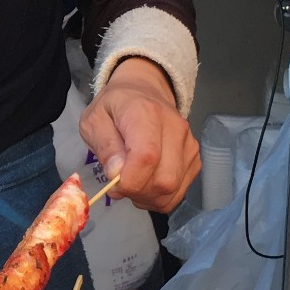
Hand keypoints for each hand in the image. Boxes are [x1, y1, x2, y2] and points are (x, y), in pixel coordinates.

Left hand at [79, 57, 199, 210]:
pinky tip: (146, 184)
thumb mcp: (94, 121)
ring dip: (147, 197)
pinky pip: (179, 192)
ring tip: (132, 183)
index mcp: (146, 113)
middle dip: (137, 193)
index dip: (130, 180)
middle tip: (120, 185)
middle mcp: (175, 128)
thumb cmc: (114, 108)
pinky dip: (159, 197)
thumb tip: (117, 174)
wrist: (143, 92)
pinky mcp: (194, 159)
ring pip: (173, 190)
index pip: (147, 156)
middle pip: (164, 179)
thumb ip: (104, 146)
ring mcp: (189, 144)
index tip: (114, 184)